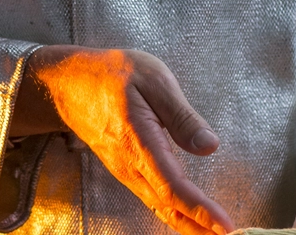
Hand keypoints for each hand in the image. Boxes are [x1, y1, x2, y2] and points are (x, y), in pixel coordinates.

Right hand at [12, 45, 233, 234]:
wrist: (68, 85)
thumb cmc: (111, 75)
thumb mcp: (151, 79)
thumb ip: (180, 114)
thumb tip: (209, 145)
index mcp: (139, 141)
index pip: (172, 185)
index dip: (200, 209)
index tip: (226, 226)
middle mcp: (130, 165)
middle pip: (168, 208)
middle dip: (200, 228)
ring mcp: (125, 172)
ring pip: (160, 208)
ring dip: (189, 225)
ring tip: (218, 234)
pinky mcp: (125, 172)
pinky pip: (153, 201)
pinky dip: (175, 214)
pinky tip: (191, 219)